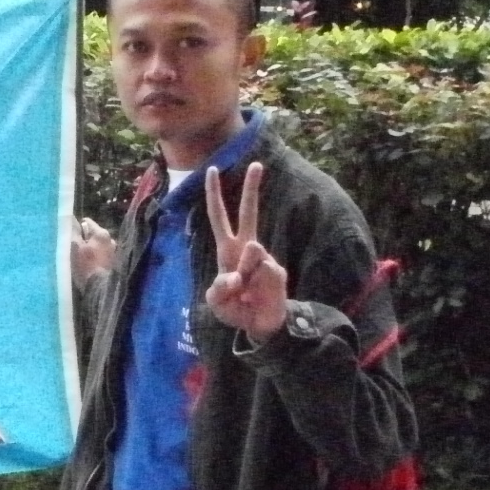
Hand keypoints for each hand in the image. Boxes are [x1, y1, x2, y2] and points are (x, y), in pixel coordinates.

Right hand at [70, 216, 113, 287]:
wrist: (100, 289)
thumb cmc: (85, 266)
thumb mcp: (74, 247)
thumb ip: (72, 231)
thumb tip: (70, 218)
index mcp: (101, 233)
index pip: (86, 222)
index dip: (75, 228)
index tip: (68, 237)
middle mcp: (111, 240)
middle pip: (92, 234)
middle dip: (82, 240)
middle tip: (72, 250)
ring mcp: (113, 252)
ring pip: (96, 245)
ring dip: (89, 249)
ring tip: (80, 260)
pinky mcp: (113, 263)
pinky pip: (100, 255)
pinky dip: (94, 258)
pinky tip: (88, 266)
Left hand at [204, 162, 286, 341]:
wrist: (260, 325)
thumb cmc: (236, 309)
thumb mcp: (216, 302)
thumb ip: (219, 290)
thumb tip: (236, 277)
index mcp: (228, 249)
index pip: (220, 217)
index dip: (214, 195)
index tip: (212, 170)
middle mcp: (247, 248)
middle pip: (249, 213)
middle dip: (252, 188)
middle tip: (256, 164)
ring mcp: (264, 258)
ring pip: (253, 252)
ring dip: (244, 274)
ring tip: (245, 292)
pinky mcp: (277, 271)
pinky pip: (264, 272)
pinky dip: (256, 286)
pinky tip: (257, 296)